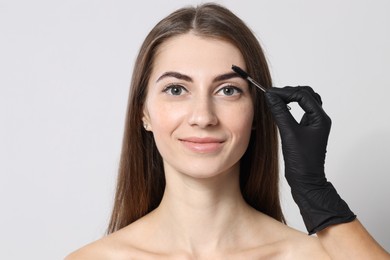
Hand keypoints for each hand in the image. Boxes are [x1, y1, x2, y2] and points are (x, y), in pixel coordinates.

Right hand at [265, 86, 355, 233]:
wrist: (306, 181)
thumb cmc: (302, 162)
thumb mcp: (289, 133)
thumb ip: (280, 113)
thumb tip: (271, 97)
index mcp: (320, 118)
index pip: (303, 95)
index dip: (286, 92)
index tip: (270, 93)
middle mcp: (319, 119)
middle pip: (306, 95)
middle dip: (289, 92)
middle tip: (272, 95)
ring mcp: (314, 124)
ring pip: (305, 102)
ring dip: (291, 98)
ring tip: (275, 100)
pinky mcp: (307, 130)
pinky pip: (301, 111)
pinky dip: (291, 107)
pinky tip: (280, 109)